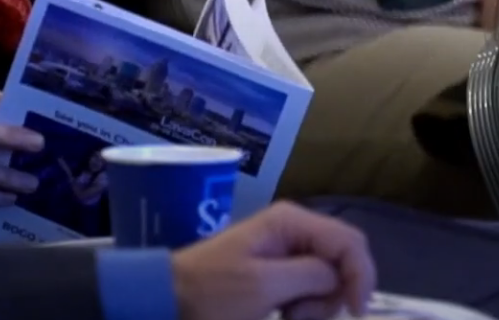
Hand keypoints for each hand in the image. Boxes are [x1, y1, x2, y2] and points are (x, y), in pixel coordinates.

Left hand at [171, 202, 375, 319]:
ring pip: (331, 280)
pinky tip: (283, 313)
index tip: (354, 312)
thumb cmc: (213, 291)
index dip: (361, 277)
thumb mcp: (265, 284)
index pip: (351, 242)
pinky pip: (312, 288)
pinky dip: (306, 305)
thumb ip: (311, 274)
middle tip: (299, 314)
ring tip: (285, 315)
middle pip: (344, 261)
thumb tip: (342, 275)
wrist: (171, 297)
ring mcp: (287, 249)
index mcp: (291, 221)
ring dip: (317, 304)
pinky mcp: (281, 270)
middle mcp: (294, 228)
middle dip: (333, 294)